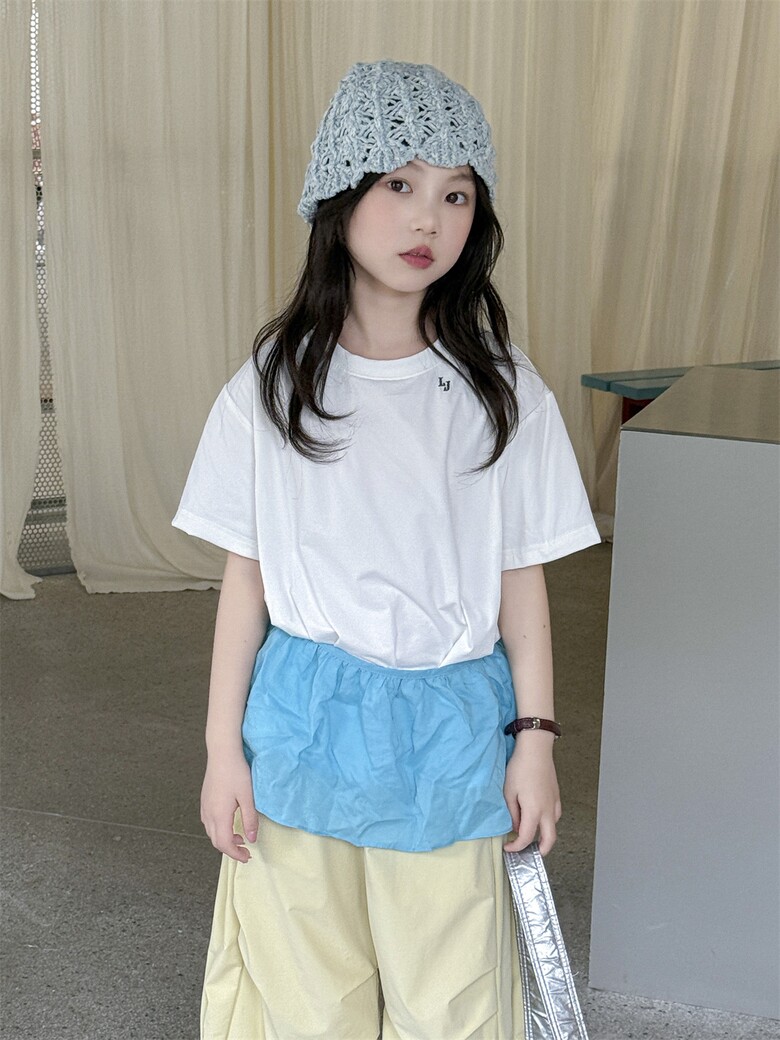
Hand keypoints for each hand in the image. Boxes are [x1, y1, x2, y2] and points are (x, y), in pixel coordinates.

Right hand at [200, 752, 258, 862]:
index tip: (247, 857)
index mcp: (219, 815)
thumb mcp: (248, 797)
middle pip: (216, 841)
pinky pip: (209, 822)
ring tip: (240, 837)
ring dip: (225, 839)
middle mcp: (209, 814)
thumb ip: (250, 819)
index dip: (236, 854)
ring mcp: (205, 807)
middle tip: (245, 851)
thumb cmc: (236, 772)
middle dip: (230, 850)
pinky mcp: (205, 800)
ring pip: (211, 832)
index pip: (225, 844)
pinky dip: (219, 829)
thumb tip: (252, 838)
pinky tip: (229, 822)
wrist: (222, 753)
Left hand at [503, 735, 561, 855]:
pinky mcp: (556, 795)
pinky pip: (555, 815)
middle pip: (550, 840)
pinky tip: (539, 817)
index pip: (527, 838)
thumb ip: (513, 813)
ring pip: (554, 827)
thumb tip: (516, 826)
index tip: (508, 847)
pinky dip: (548, 822)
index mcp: (534, 811)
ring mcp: (554, 802)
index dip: (517, 847)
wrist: (536, 749)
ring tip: (531, 835)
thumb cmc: (520, 768)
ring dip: (544, 836)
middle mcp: (548, 810)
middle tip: (529, 853)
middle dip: (541, 851)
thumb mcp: (509, 792)